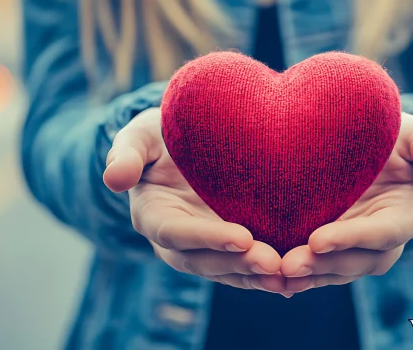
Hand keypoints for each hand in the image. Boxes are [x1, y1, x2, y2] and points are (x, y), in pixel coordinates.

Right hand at [103, 107, 285, 294]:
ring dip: (258, 277)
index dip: (208, 239)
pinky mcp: (230, 246)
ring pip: (229, 271)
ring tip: (290, 277)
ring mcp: (205, 246)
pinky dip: (269, 274)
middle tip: (273, 264)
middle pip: (205, 261)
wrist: (184, 138)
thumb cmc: (159, 135)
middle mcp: (179, 240)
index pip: (177, 234)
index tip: (241, 238)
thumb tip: (113, 179)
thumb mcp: (138, 136)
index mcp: (153, 216)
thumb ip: (126, 154)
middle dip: (238, 265)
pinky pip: (247, 266)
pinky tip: (300, 277)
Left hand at [280, 112, 412, 292]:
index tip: (318, 239)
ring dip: (306, 275)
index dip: (353, 239)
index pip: (383, 234)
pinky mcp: (329, 248)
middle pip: (357, 262)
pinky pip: (315, 267)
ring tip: (275, 273)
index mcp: (405, 216)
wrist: (369, 140)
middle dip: (324, 265)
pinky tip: (267, 276)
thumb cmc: (396, 135)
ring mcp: (354, 248)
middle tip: (289, 265)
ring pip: (333, 271)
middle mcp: (381, 241)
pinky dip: (294, 276)